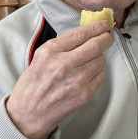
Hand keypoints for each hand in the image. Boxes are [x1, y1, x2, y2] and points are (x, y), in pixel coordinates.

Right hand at [6, 20, 113, 138]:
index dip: (97, 27)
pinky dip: (98, 73)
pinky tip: (88, 75)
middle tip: (108, 36)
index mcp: (50, 51)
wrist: (29, 114)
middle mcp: (64, 64)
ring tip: (90, 62)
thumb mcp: (40, 57)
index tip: (105, 24)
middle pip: (96, 45)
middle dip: (106, 38)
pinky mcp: (84, 94)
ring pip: (101, 61)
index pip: (81, 33)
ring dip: (99, 58)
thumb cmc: (34, 83)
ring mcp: (76, 80)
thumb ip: (62, 46)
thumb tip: (86, 33)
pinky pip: (101, 77)